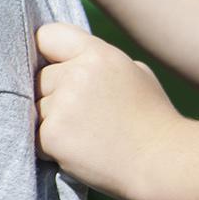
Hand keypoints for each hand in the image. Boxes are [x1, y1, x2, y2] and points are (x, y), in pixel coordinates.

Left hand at [34, 23, 180, 199]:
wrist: (164, 163)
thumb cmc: (153, 119)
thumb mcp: (135, 73)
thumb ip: (100, 61)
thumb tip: (70, 58)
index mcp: (98, 54)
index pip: (47, 36)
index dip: (47, 53)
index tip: (54, 68)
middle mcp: (78, 74)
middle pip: (39, 77)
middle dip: (52, 95)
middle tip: (83, 115)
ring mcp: (63, 105)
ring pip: (35, 108)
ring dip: (50, 122)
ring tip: (85, 135)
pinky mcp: (53, 135)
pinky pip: (35, 136)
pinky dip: (50, 147)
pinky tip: (80, 151)